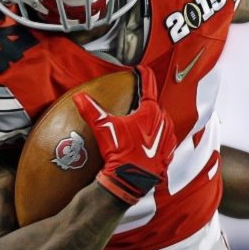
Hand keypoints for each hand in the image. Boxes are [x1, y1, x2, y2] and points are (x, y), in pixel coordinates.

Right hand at [72, 66, 175, 205]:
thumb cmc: (122, 153)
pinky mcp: (168, 151)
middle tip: (135, 98)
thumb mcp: (104, 128)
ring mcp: (168, 137)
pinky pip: (163, 136)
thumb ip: (91, 110)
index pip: (149, 85)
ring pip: (161, 120)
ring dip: (151, 118)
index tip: (140, 69)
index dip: (143, 75)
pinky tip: (145, 139)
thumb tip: (80, 97)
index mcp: (151, 111)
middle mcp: (164, 121)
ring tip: (139, 120)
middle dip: (145, 101)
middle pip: (154, 104)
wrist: (131, 180)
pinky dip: (156, 134)